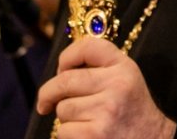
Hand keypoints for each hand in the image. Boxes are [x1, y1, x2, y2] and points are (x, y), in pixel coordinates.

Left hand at [36, 39, 175, 138]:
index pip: (88, 47)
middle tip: (45, 103)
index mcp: (124, 67)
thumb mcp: (126, 79)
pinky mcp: (95, 134)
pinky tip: (86, 135)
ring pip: (63, 109)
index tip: (60, 70)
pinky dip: (69, 135)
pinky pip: (64, 131)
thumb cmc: (131, 110)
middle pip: (65, 81)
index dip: (67, 56)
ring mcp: (106, 110)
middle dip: (48, 93)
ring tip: (86, 121)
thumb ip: (100, 68)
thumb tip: (59, 72)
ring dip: (66, 118)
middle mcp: (117, 85)